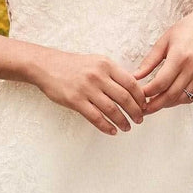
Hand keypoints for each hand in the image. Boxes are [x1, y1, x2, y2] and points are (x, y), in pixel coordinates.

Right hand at [31, 49, 148, 134]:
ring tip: (127, 127)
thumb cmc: (74, 65)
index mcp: (106, 65)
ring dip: (122, 121)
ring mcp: (86, 88)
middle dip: (135, 111)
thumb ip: (113, 73)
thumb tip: (133, 88)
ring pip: (111, 109)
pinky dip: (106, 126)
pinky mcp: (75, 100)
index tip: (144, 105)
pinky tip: (112, 131)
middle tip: (140, 119)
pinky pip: (95, 117)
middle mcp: (98, 75)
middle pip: (124, 97)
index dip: (140, 97)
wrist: (47, 66)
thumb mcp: (96, 62)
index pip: (131, 83)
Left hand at [133, 11, 192, 112]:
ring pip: (181, 98)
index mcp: (179, 57)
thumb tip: (135, 77)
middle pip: (170, 95)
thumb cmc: (186, 29)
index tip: (137, 95)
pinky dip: (179, 101)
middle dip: (154, 105)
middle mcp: (192, 68)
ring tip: (154, 105)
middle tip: (142, 109)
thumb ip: (150, 61)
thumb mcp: (164, 41)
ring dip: (166, 104)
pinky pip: (192, 96)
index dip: (147, 92)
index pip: (160, 83)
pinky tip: (169, 99)